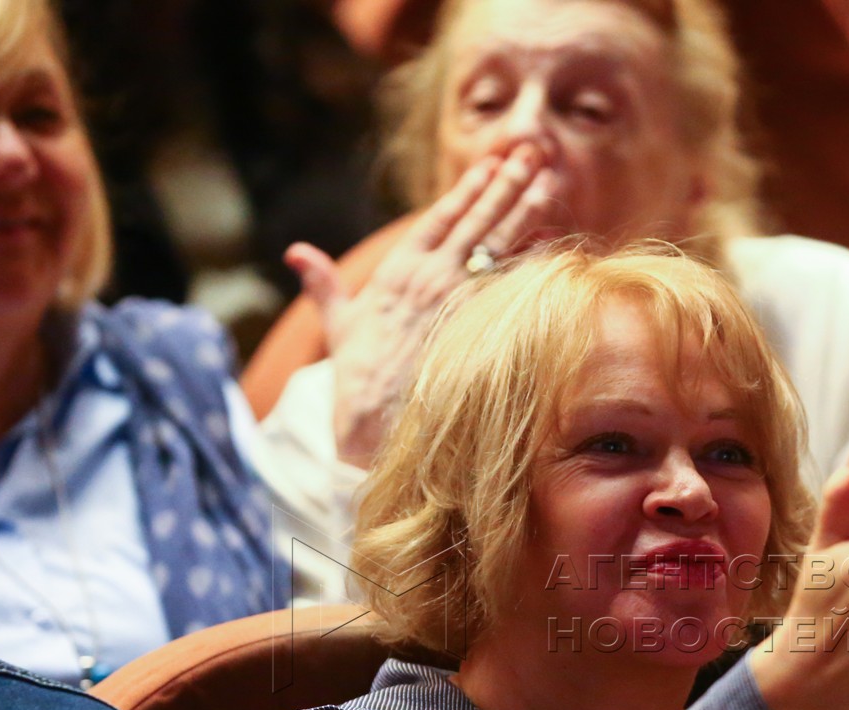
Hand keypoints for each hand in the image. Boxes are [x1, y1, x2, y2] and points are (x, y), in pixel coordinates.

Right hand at [286, 145, 563, 466]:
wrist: (377, 418)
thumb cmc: (359, 375)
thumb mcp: (338, 323)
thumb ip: (324, 284)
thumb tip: (295, 253)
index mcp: (400, 270)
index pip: (441, 218)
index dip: (468, 189)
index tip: (490, 165)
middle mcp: (432, 277)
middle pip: (478, 220)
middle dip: (507, 183)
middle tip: (532, 152)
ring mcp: (459, 299)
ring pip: (500, 243)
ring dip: (526, 207)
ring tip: (549, 178)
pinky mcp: (479, 323)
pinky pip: (513, 283)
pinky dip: (534, 258)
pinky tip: (553, 235)